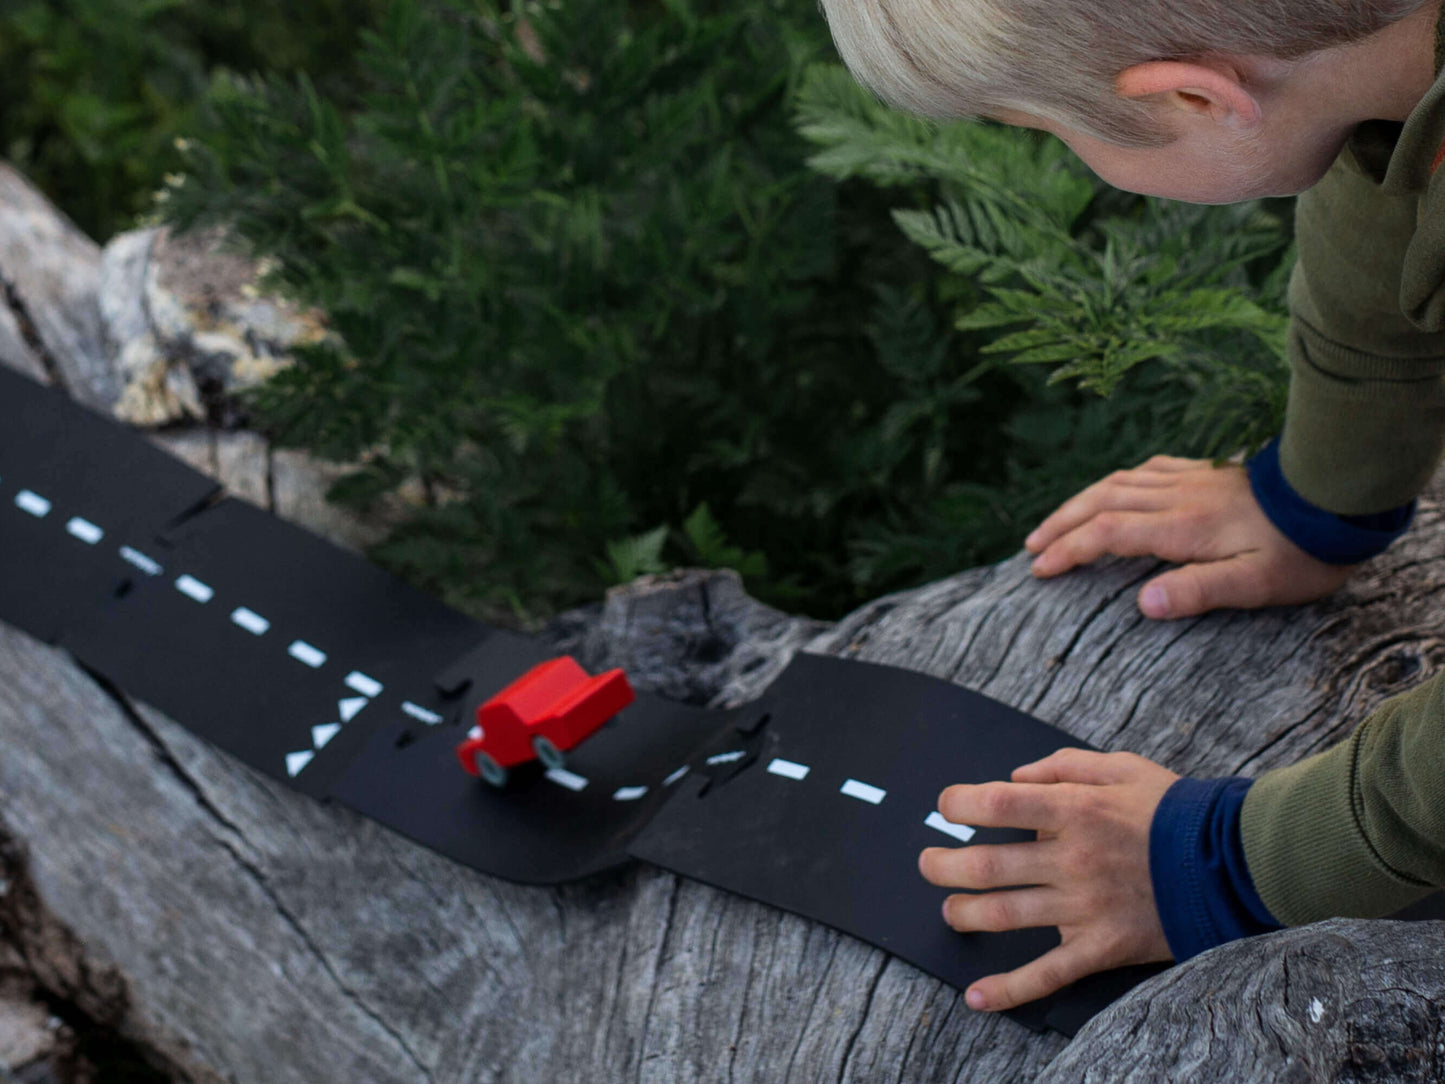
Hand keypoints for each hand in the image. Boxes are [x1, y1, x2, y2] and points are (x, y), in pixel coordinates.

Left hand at [919, 748, 1178, 1011]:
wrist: (1235, 862)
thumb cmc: (1175, 809)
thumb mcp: (1122, 767)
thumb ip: (1064, 767)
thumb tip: (1015, 775)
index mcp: (1074, 810)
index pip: (996, 804)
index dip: (959, 803)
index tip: (948, 806)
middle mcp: (1072, 859)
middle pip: (986, 865)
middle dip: (943, 866)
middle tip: (929, 864)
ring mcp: (1085, 906)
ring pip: (1004, 915)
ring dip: (964, 914)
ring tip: (950, 910)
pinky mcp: (1102, 946)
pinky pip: (1048, 973)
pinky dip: (1008, 989)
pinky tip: (976, 997)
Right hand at [1023, 455, 1352, 619]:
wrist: (1335, 496)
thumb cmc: (1300, 550)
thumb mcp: (1256, 583)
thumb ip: (1198, 592)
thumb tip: (1144, 605)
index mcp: (1182, 528)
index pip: (1107, 535)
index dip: (1068, 550)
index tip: (1040, 568)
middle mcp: (1176, 497)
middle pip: (1100, 503)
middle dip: (1059, 524)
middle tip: (1030, 547)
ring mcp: (1190, 479)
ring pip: (1117, 483)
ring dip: (1079, 502)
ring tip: (1055, 521)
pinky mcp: (1205, 471)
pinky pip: (1146, 469)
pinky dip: (1116, 481)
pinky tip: (1113, 488)